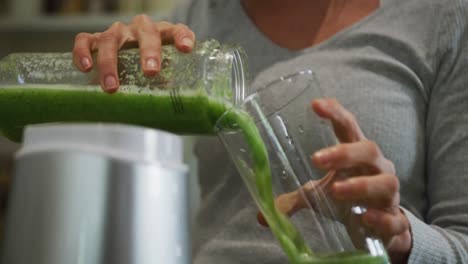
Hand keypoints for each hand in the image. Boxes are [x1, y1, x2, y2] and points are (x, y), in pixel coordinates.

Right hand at [72, 14, 195, 92]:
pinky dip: (83, 52)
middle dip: (148, 52)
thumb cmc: (148, 68)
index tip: (186, 49)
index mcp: (162, 34)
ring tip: (112, 88)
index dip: (182, 37)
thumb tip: (171, 113)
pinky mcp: (95, 38)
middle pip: (145, 32)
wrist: (126, 59)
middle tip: (151, 73)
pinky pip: (85, 40)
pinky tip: (86, 68)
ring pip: (112, 40)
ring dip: (111, 63)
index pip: (176, 30)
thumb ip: (167, 87)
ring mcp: (117, 32)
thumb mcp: (162, 75)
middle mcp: (139, 29)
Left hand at [258, 99, 411, 262]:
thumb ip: (295, 199)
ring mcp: (389, 194)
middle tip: (317, 159)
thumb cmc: (348, 199)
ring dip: (361, 184)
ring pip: (385, 182)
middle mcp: (377, 168)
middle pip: (369, 149)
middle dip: (344, 152)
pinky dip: (381, 217)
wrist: (382, 227)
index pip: (348, 127)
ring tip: (336, 190)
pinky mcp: (395, 221)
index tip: (315, 104)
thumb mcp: (319, 195)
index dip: (335, 113)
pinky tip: (366, 218)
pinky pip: (394, 218)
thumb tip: (262, 214)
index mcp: (356, 155)